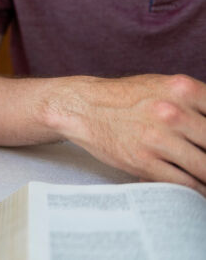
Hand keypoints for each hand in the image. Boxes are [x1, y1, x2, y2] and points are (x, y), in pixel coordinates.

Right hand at [61, 74, 205, 195]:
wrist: (83, 107)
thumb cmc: (125, 97)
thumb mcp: (164, 86)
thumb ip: (198, 102)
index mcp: (183, 89)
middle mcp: (173, 112)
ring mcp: (158, 138)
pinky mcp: (144, 161)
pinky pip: (184, 183)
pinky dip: (198, 191)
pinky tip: (200, 190)